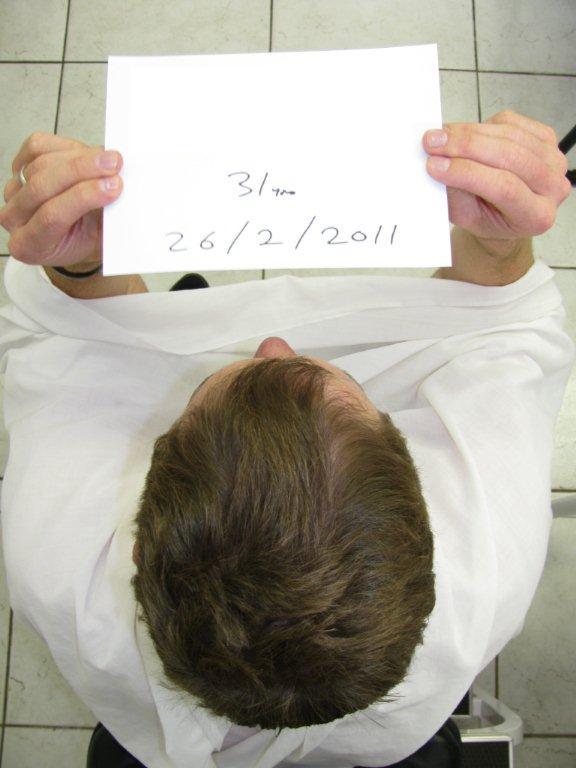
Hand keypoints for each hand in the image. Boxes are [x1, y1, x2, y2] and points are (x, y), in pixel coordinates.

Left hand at [0, 132, 122, 267]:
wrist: (74, 235)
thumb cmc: (84, 240)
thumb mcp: (97, 241)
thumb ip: (103, 221)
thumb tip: (118, 191)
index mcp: (29, 246)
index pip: (51, 216)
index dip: (83, 197)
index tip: (113, 186)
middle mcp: (14, 218)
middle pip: (42, 185)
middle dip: (82, 171)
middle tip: (114, 165)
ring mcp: (13, 191)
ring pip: (41, 163)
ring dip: (80, 157)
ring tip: (108, 159)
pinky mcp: (18, 167)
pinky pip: (37, 146)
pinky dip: (65, 145)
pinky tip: (86, 152)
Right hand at [423, 110, 570, 245]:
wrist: (505, 213)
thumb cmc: (486, 219)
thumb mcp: (467, 217)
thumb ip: (457, 194)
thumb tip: (438, 163)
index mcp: (538, 216)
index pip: (504, 188)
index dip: (467, 173)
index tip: (435, 166)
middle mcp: (554, 186)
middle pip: (509, 157)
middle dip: (465, 147)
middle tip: (432, 143)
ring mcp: (553, 158)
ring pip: (508, 136)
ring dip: (468, 132)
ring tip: (440, 135)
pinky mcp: (545, 136)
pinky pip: (509, 122)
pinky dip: (482, 124)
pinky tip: (462, 133)